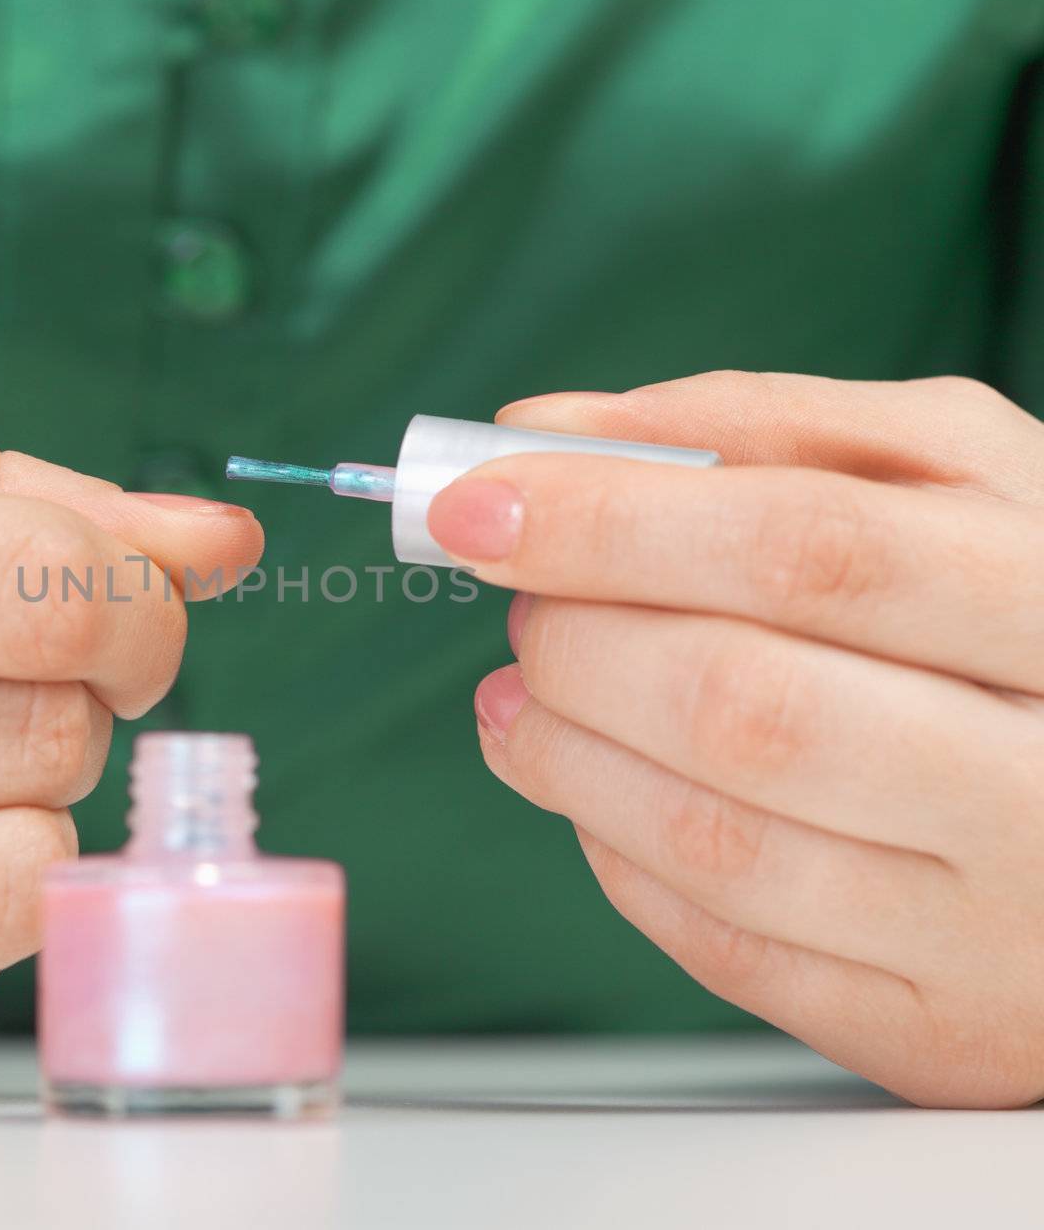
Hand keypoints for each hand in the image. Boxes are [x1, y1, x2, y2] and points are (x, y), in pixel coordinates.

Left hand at [428, 372, 1043, 1106]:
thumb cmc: (1032, 620)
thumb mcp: (955, 479)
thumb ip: (763, 428)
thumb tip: (545, 435)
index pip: (804, 550)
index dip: (609, 522)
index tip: (474, 507)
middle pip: (742, 705)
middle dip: (578, 643)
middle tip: (527, 608)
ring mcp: (998, 933)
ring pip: (711, 841)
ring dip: (563, 753)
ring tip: (525, 696)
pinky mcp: (936, 1033)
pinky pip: (724, 951)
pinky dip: (617, 855)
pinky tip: (600, 790)